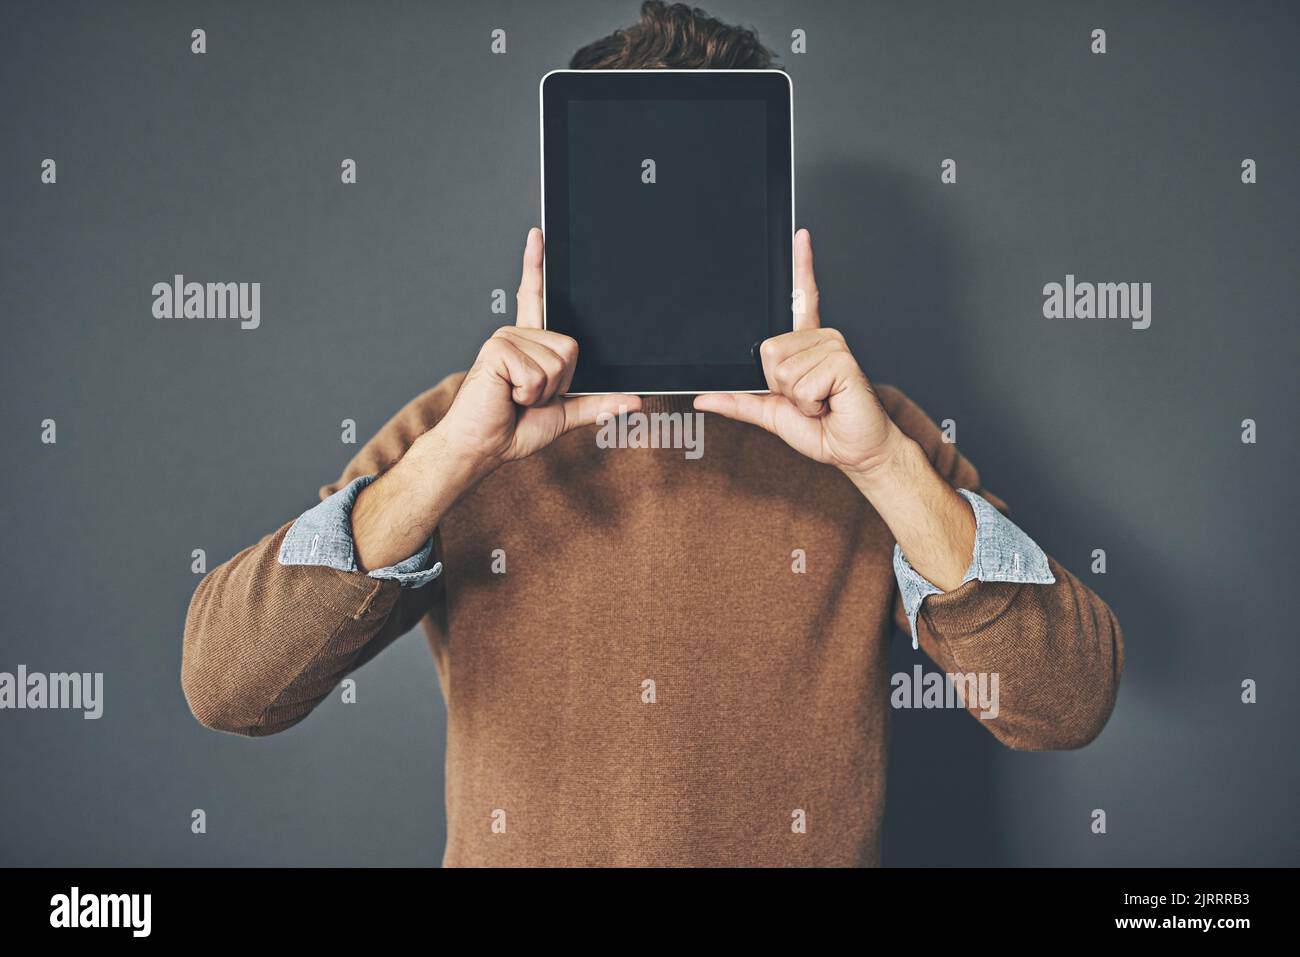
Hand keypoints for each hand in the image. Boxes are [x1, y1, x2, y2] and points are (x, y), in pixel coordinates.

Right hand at [434, 227, 642, 479]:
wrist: (481, 446)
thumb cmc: (513, 429)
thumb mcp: (563, 414)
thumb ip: (596, 403)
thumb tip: (633, 401)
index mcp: (529, 343)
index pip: (534, 297)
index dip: (535, 266)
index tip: (537, 235)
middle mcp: (517, 334)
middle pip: (571, 348)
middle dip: (559, 383)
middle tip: (529, 397)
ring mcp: (506, 338)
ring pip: (558, 361)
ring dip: (542, 392)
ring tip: (516, 397)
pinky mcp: (498, 348)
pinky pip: (538, 371)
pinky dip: (529, 394)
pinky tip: (507, 395)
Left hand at [694, 228, 905, 481]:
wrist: (855, 450)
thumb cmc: (821, 429)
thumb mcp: (771, 415)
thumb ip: (739, 402)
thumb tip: (703, 397)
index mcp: (805, 345)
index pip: (802, 298)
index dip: (801, 267)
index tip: (801, 236)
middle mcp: (820, 339)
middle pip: (767, 351)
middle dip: (778, 386)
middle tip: (806, 398)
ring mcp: (833, 346)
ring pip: (781, 370)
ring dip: (795, 398)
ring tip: (819, 402)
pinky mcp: (841, 360)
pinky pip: (799, 383)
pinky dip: (808, 403)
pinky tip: (829, 402)